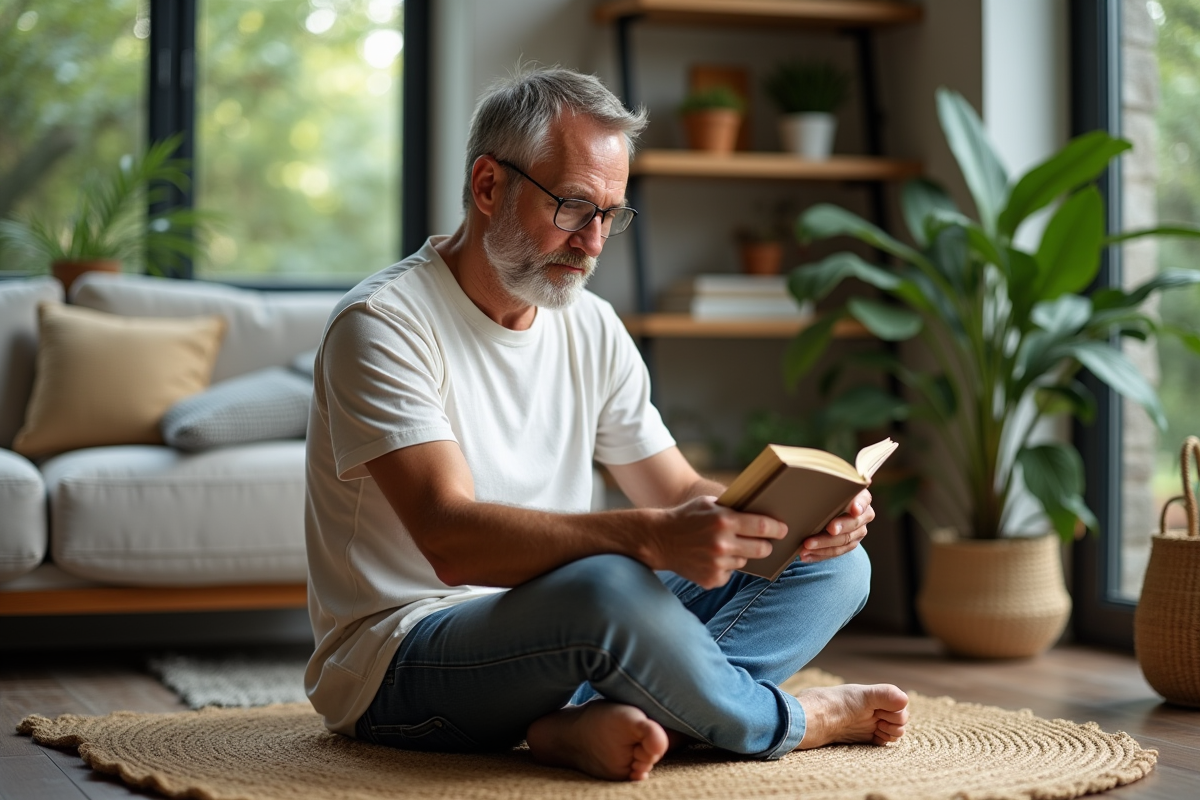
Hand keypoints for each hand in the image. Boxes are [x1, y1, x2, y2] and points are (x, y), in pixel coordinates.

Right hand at [651, 496, 788, 588]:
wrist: (657, 540)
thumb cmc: (686, 517)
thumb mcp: (708, 503)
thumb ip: (733, 507)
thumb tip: (761, 512)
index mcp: (724, 521)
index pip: (763, 526)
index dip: (778, 529)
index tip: (784, 530)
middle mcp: (723, 544)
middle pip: (762, 549)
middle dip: (766, 545)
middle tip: (765, 542)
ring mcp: (717, 564)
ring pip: (745, 561)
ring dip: (740, 554)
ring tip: (722, 547)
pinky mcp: (711, 579)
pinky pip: (730, 573)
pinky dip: (725, 567)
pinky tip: (710, 558)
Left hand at [800, 489, 874, 562]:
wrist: (830, 507)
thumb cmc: (827, 494)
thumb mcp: (828, 488)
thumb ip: (827, 487)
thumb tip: (811, 479)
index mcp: (861, 497)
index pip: (863, 500)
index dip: (859, 505)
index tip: (854, 509)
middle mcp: (863, 515)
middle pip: (853, 523)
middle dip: (840, 527)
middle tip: (829, 529)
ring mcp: (858, 532)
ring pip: (844, 541)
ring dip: (824, 545)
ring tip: (806, 546)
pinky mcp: (850, 544)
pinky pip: (836, 552)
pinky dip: (819, 554)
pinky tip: (805, 555)